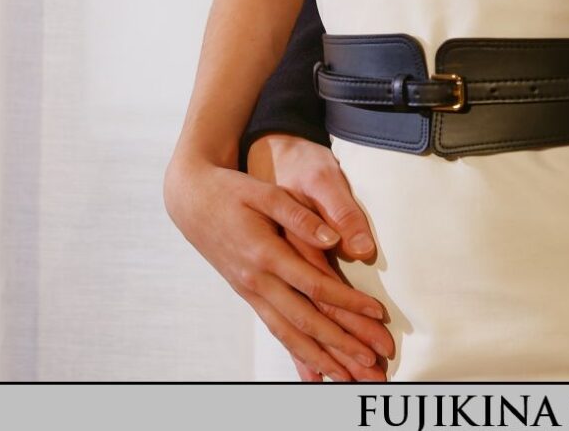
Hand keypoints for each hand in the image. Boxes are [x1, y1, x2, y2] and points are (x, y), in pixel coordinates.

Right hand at [163, 150, 393, 382]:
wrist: (191, 201)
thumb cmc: (231, 191)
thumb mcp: (266, 193)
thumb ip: (300, 217)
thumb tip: (333, 238)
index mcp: (265, 254)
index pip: (315, 286)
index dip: (349, 302)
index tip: (377, 313)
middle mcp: (257, 281)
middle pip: (306, 321)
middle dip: (342, 345)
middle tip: (373, 363)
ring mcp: (250, 292)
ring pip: (289, 335)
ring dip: (321, 359)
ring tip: (349, 378)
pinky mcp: (248, 295)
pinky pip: (275, 331)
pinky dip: (296, 354)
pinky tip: (312, 372)